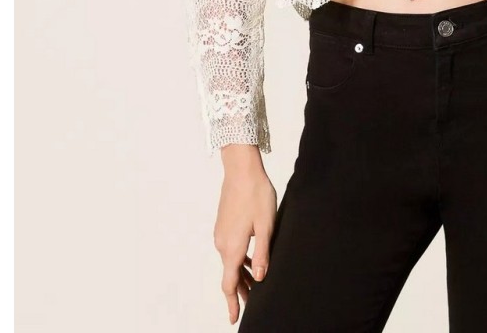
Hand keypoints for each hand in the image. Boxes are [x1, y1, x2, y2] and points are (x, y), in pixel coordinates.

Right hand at [213, 161, 277, 324]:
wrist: (241, 169)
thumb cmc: (256, 194)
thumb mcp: (265, 225)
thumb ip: (262, 253)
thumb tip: (260, 278)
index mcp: (232, 247)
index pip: (229, 283)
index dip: (233, 302)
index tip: (235, 318)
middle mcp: (222, 243)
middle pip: (230, 275)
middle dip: (240, 291)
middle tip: (253, 304)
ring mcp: (221, 233)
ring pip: (230, 262)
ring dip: (241, 275)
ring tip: (256, 285)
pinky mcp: (223, 225)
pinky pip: (230, 249)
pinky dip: (239, 260)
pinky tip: (251, 260)